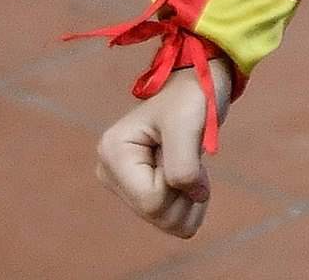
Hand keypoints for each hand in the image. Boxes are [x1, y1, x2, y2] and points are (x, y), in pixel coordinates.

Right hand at [98, 69, 221, 238]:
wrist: (198, 86)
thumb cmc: (191, 96)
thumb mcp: (188, 122)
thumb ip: (183, 164)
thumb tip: (193, 197)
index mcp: (113, 153)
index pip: (151, 202)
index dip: (180, 184)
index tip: (188, 149)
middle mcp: (110, 172)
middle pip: (157, 215)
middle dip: (185, 193)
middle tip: (191, 156)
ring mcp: (123, 184)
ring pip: (167, 222)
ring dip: (190, 198)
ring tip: (189, 161)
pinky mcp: (138, 191)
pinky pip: (171, 220)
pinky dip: (188, 202)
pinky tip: (187, 174)